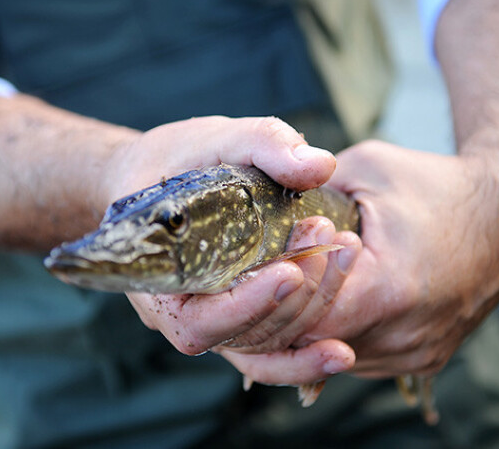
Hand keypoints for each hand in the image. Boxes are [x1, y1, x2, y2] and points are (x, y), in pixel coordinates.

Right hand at [120, 116, 343, 354]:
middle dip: (293, 299)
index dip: (247, 305)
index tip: (290, 270)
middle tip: (327, 242)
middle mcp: (183, 312)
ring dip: (310, 316)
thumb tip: (321, 165)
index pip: (200, 320)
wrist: (153, 178)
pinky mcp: (235, 317)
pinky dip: (303, 358)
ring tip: (345, 260)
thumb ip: (263, 143)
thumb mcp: (213, 139)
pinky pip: (266, 350)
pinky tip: (342, 352)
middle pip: (241, 338)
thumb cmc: (173, 161)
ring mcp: (211, 320)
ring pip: (261, 349)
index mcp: (161, 279)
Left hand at [218, 140, 498, 383]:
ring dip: (306, 327)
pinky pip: (359, 355)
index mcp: (390, 288)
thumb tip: (263, 208)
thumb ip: (310, 191)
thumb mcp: (366, 169)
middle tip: (262, 280)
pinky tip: (323, 304)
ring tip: (289, 289)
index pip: (305, 316)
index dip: (275, 293)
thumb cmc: (436, 187)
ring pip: (332, 355)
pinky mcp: (422, 357)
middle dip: (282, 312)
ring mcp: (415, 352)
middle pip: (314, 342)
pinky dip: (334, 334)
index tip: (260, 264)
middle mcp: (406, 334)